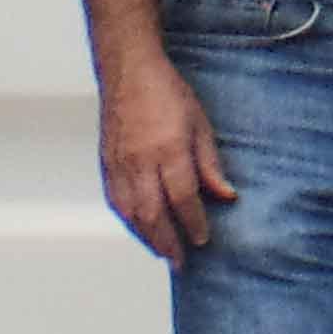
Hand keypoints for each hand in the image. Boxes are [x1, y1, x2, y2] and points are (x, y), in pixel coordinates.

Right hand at [96, 49, 231, 262]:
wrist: (127, 70)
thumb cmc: (167, 93)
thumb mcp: (200, 124)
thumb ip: (211, 164)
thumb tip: (227, 196)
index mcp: (169, 149)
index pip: (182, 198)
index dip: (193, 223)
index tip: (202, 239)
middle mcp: (140, 161)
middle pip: (153, 214)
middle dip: (168, 242)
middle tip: (181, 263)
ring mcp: (119, 164)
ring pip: (130, 213)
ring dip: (147, 238)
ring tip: (163, 253)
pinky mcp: (106, 164)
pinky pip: (116, 202)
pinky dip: (129, 222)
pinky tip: (141, 230)